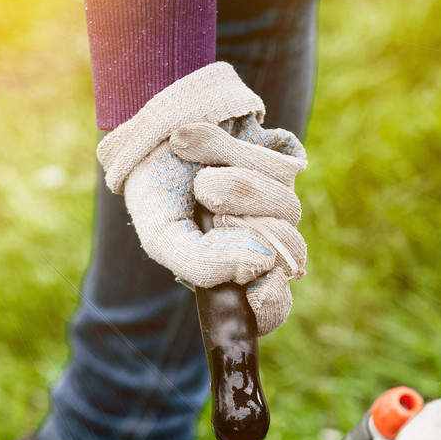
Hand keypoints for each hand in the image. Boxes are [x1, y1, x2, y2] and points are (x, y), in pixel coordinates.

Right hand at [97, 62, 306, 334]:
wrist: (153, 129)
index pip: (272, 309)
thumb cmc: (157, 192)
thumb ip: (200, 265)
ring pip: (284, 208)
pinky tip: (209, 149)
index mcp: (234, 277)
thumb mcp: (162, 237)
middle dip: (244, 224)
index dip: (272, 302)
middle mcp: (262, 246)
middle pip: (287, 251)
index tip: (265, 284)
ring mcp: (277, 209)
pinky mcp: (284, 168)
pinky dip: (236, 155)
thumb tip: (262, 262)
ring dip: (235, 186)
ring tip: (201, 179)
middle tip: (206, 208)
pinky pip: (278, 168)